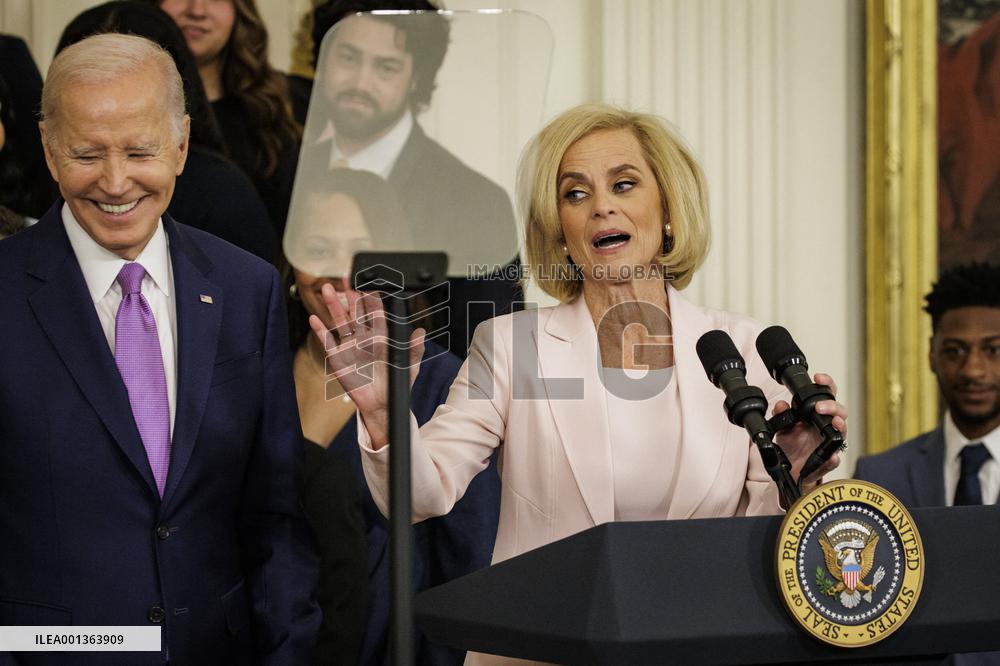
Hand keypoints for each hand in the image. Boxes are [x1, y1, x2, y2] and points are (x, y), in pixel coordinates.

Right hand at [308, 279, 424, 447]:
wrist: (381, 405)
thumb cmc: (396, 384)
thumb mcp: (409, 367)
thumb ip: (414, 350)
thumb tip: (420, 333)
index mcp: (381, 337)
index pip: (374, 312)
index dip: (371, 297)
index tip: (368, 283)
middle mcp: (364, 338)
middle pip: (355, 311)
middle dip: (350, 294)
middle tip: (346, 276)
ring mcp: (349, 347)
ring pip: (340, 322)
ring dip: (333, 306)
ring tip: (327, 289)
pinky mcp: (338, 359)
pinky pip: (328, 343)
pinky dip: (320, 331)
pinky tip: (314, 319)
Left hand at [773, 372, 847, 487]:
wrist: (789, 467)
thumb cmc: (791, 443)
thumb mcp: (782, 426)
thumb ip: (781, 414)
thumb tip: (781, 405)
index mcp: (817, 415)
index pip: (827, 395)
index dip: (826, 384)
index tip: (819, 378)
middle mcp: (827, 426)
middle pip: (840, 411)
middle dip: (832, 406)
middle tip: (819, 406)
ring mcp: (829, 443)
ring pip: (842, 433)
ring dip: (840, 426)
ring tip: (834, 422)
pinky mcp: (828, 461)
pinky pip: (834, 460)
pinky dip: (833, 458)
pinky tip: (832, 456)